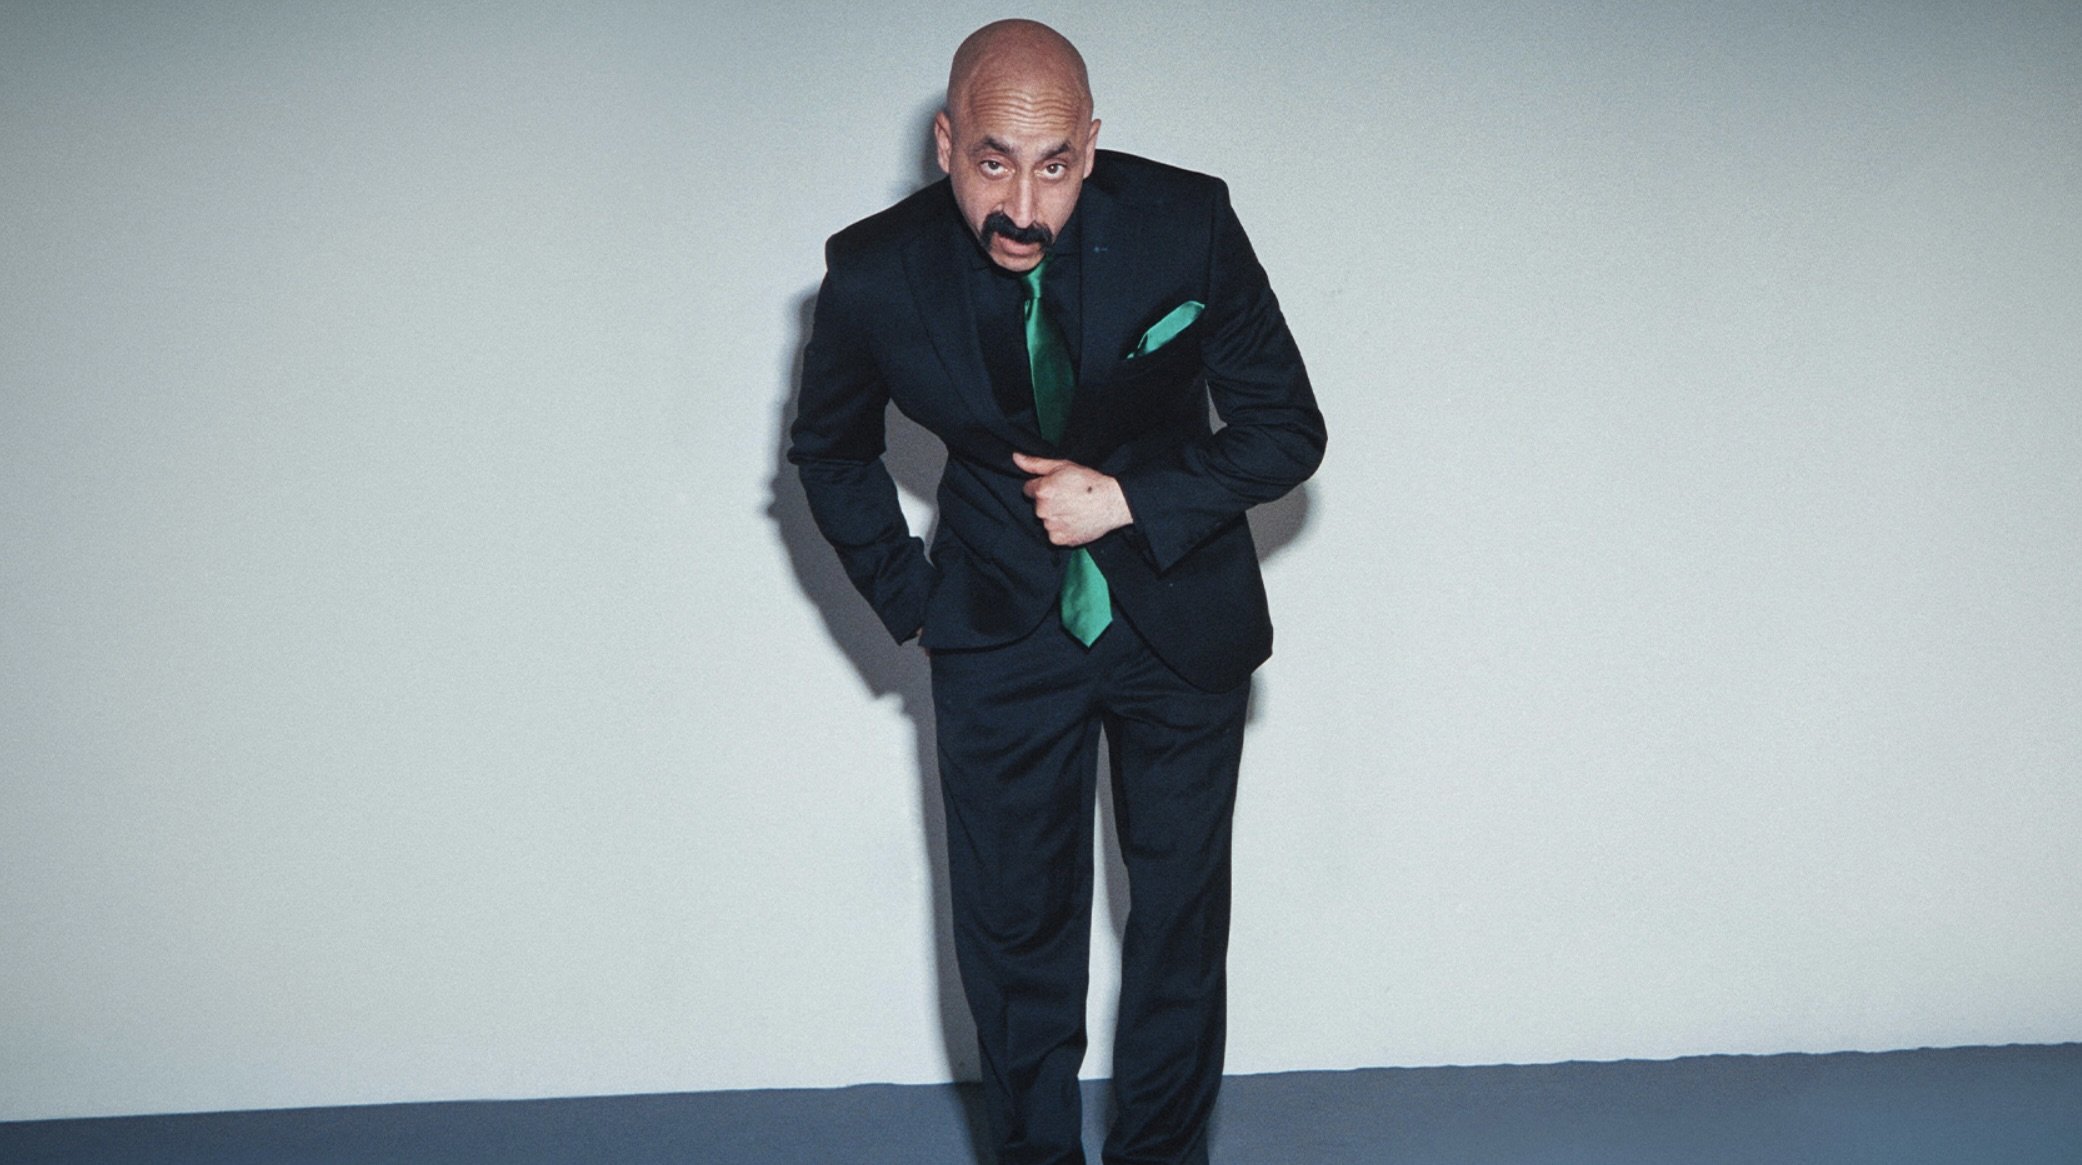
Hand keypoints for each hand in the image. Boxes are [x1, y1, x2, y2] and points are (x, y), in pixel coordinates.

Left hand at [1013, 452, 1132, 546]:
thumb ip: (1035, 464)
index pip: (1029, 489)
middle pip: (1038, 506)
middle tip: (1068, 498)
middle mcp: (1043, 510)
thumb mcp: (1063, 466)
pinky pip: (1054, 534)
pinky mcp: (1059, 539)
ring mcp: (1051, 526)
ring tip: (1074, 510)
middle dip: (1049, 502)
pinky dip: (1062, 530)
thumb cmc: (1089, 482)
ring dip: (1055, 517)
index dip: (1043, 487)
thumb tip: (1015, 457)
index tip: (1057, 488)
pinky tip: (1075, 521)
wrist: (1111, 502)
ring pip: (1046, 521)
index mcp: (1042, 491)